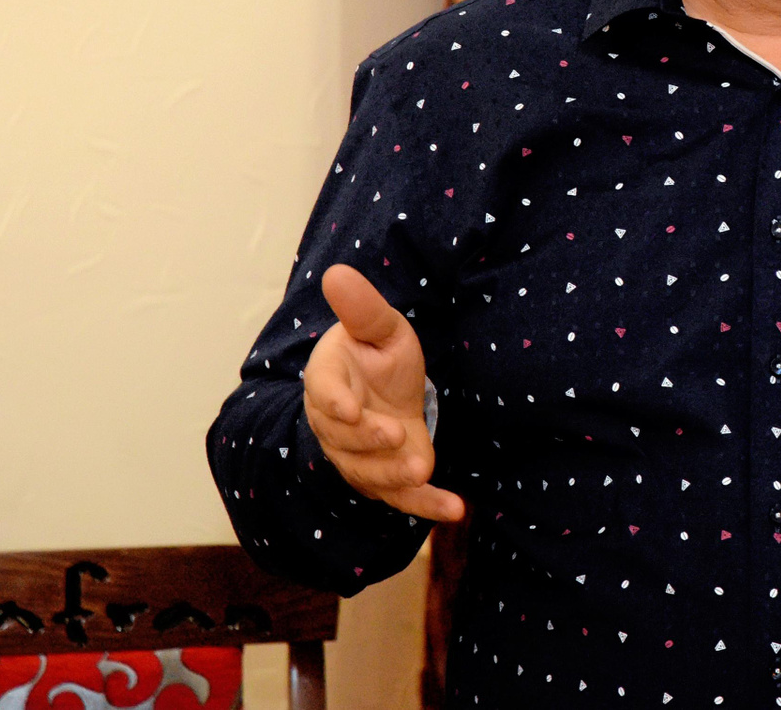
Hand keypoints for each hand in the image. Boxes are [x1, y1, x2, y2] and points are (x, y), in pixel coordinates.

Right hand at [303, 264, 464, 521]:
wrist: (388, 391)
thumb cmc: (378, 355)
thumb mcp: (380, 327)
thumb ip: (362, 309)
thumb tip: (337, 272)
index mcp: (329, 382)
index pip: (325, 394)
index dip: (335, 404)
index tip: (350, 410)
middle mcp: (337, 426)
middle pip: (345, 440)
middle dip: (370, 442)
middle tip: (396, 435)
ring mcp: (359, 457)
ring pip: (369, 474)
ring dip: (394, 478)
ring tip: (422, 471)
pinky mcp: (386, 478)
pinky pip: (402, 497)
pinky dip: (428, 506)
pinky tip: (455, 509)